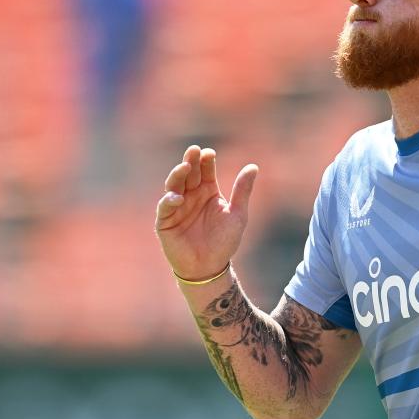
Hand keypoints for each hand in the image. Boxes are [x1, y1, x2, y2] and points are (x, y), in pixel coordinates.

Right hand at [155, 145, 257, 280]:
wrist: (210, 267)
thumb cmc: (224, 241)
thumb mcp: (237, 214)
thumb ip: (242, 191)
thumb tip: (253, 167)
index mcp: (208, 191)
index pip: (205, 171)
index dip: (206, 161)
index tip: (209, 153)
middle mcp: (191, 196)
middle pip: (188, 174)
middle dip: (190, 161)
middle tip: (193, 150)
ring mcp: (177, 207)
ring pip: (174, 186)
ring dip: (177, 175)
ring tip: (184, 167)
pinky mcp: (165, 221)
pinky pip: (165, 208)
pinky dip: (169, 201)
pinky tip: (177, 197)